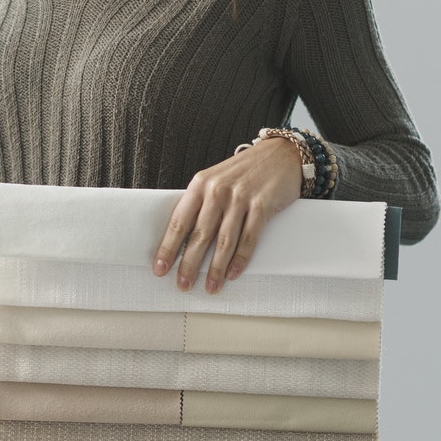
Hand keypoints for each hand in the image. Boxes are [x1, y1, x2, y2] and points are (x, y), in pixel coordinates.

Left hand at [153, 136, 303, 292]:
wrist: (280, 154)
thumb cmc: (244, 171)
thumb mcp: (215, 179)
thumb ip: (200, 204)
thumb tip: (182, 239)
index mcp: (200, 184)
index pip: (179, 222)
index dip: (168, 248)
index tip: (160, 268)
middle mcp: (218, 191)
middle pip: (199, 235)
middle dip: (189, 264)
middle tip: (183, 285)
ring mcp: (241, 198)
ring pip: (224, 241)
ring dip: (215, 268)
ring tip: (210, 286)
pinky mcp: (262, 205)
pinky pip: (249, 238)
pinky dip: (240, 259)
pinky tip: (233, 273)